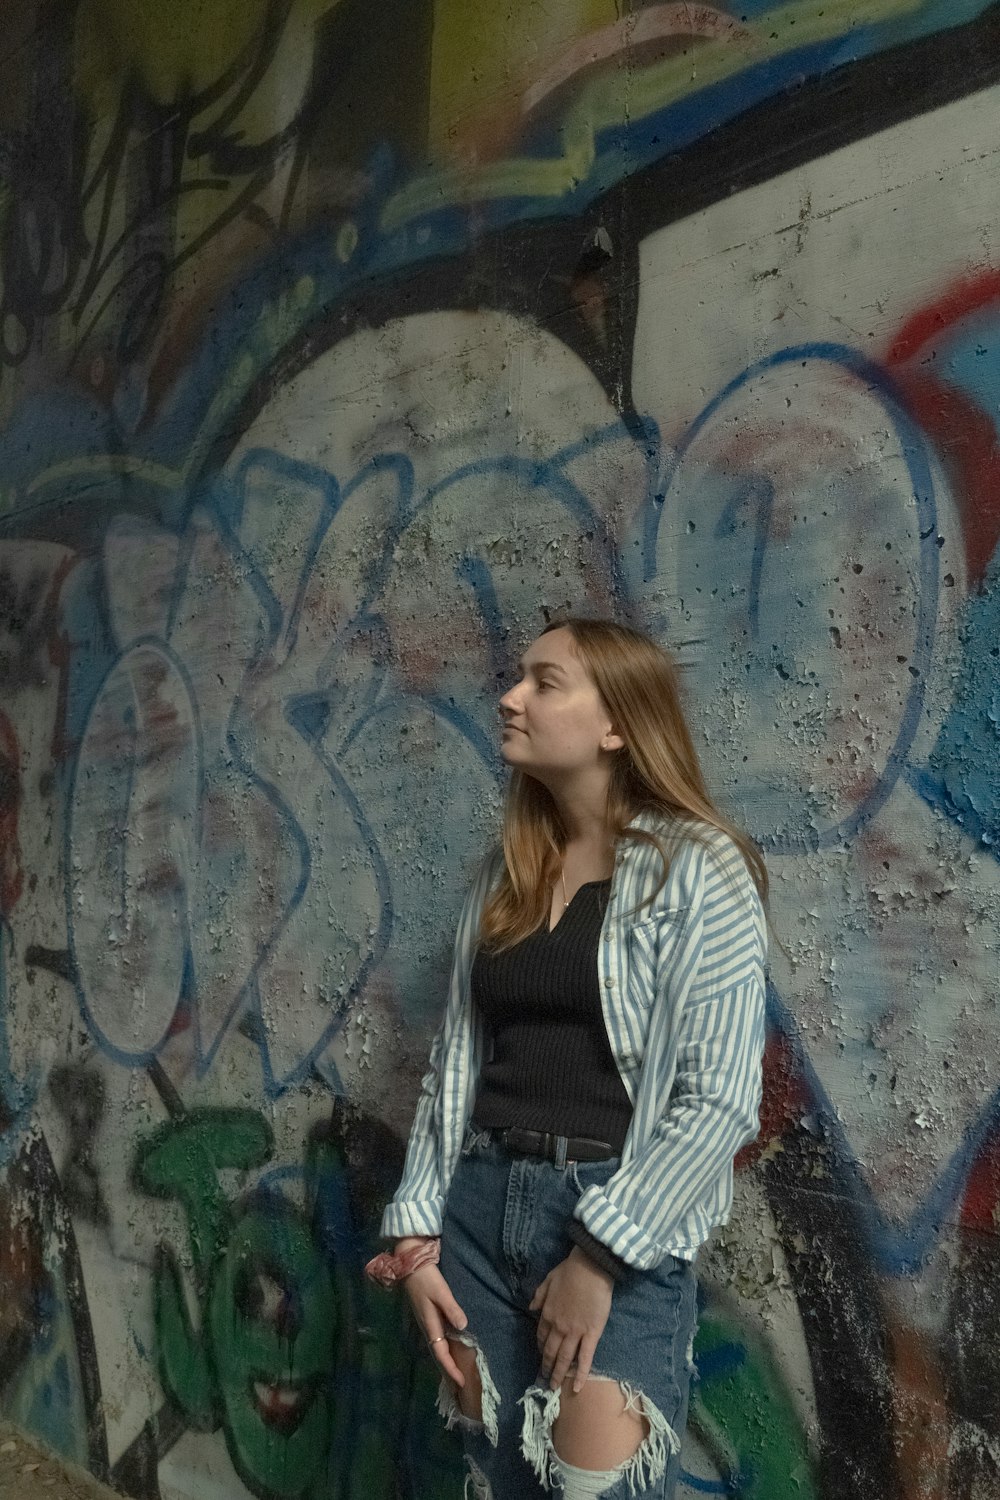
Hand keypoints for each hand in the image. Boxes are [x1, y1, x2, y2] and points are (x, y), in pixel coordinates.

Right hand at [398, 1240, 468, 1387]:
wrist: (410, 1264)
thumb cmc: (426, 1278)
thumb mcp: (441, 1292)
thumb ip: (451, 1309)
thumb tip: (463, 1327)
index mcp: (430, 1325)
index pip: (441, 1354)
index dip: (451, 1369)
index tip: (461, 1383)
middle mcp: (427, 1328)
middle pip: (438, 1356)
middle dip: (448, 1372)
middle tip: (458, 1389)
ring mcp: (426, 1323)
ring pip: (437, 1349)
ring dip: (446, 1364)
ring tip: (455, 1377)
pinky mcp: (426, 1317)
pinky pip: (436, 1341)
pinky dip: (444, 1352)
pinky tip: (449, 1353)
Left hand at [529, 1247, 612, 1392]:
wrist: (590, 1268)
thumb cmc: (570, 1271)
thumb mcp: (548, 1280)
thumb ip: (539, 1296)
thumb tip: (531, 1308)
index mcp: (547, 1314)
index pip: (541, 1336)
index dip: (540, 1348)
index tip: (540, 1356)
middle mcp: (558, 1327)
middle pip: (550, 1352)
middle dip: (546, 1367)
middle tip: (544, 1380)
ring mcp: (575, 1333)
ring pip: (564, 1359)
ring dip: (558, 1374)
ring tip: (554, 1388)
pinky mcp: (591, 1334)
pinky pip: (585, 1358)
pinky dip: (580, 1374)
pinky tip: (576, 1387)